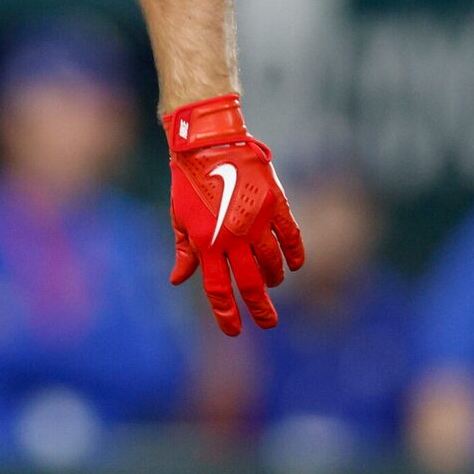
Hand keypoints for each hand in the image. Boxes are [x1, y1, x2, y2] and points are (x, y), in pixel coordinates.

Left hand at [161, 93, 303, 335]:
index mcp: (206, 243)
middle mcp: (232, 237)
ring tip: (273, 283)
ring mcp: (256, 221)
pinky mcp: (275, 204)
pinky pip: (290, 236)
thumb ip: (184, 251)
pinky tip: (295, 264)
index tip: (235, 331)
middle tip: (269, 323)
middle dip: (260, 308)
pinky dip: (294, 253)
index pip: (217, 289)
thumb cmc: (189, 181)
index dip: (227, 314)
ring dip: (274, 278)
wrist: (209, 142)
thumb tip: (178, 280)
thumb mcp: (180, 218)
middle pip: (249, 283)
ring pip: (272, 262)